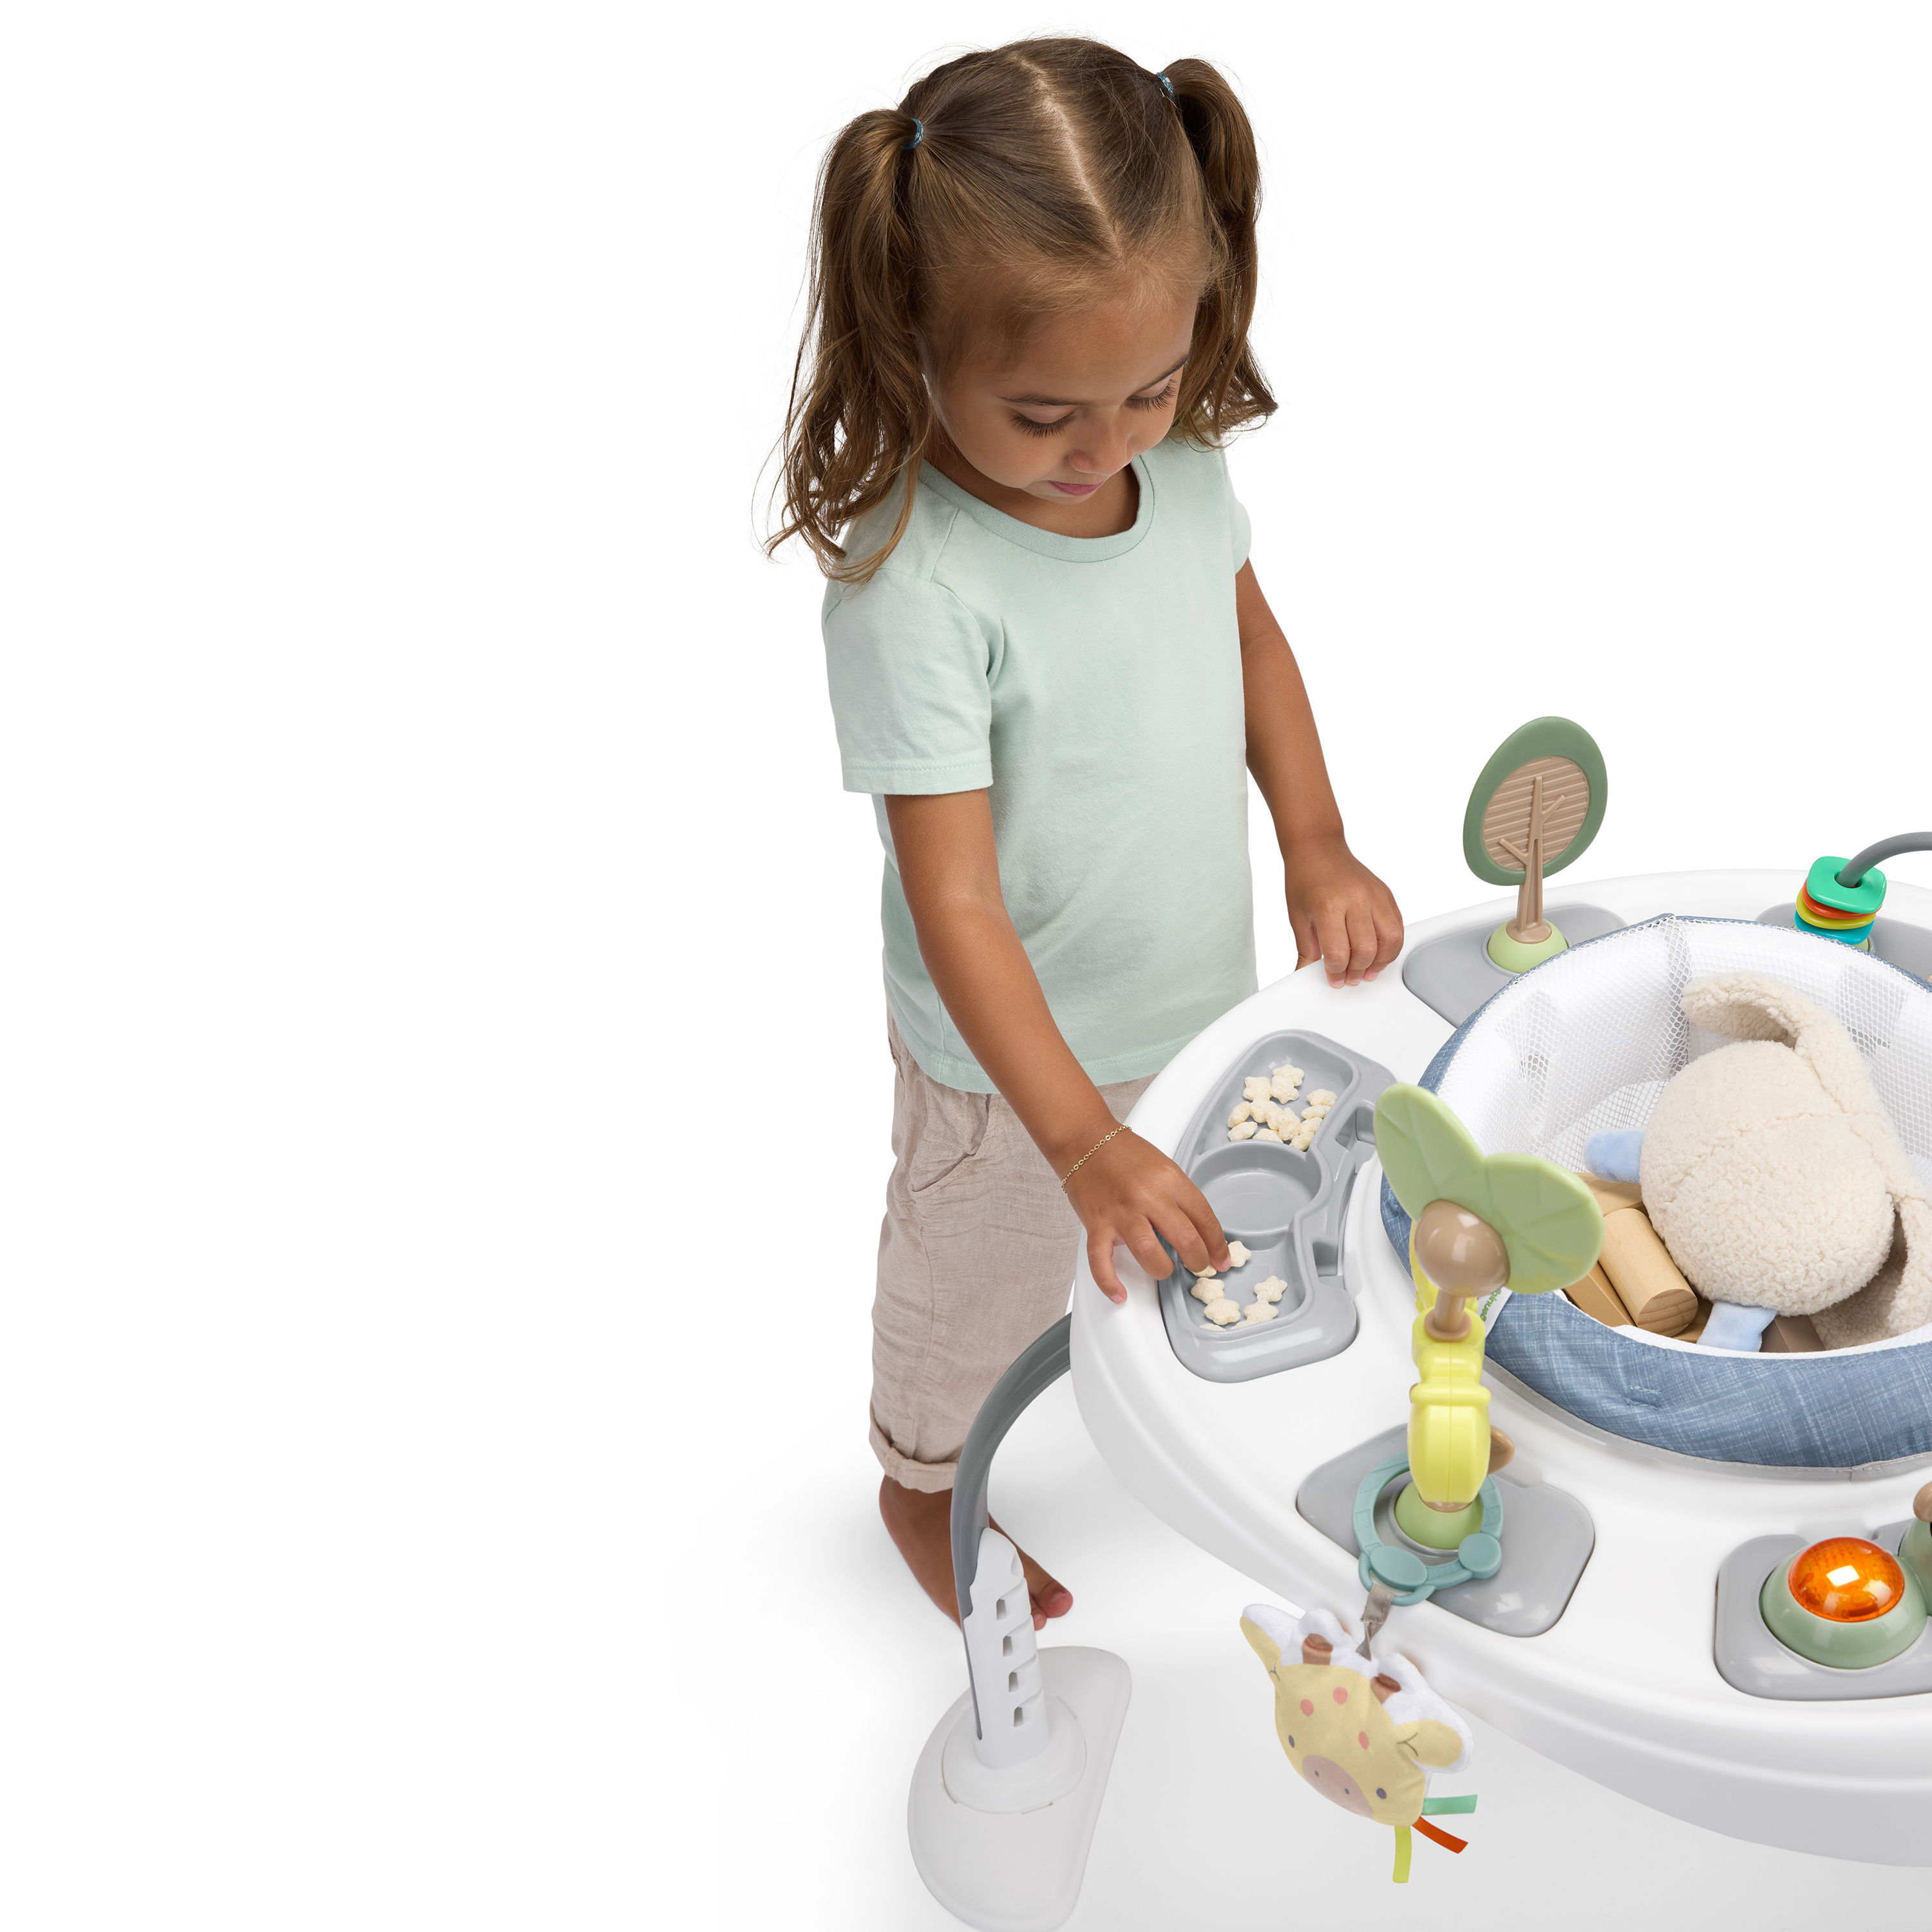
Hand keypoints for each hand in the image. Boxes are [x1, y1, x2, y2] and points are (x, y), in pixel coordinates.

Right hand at [1061, 1126, 1229, 1303]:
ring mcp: (1121, 1212)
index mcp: (1170, 1179)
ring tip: (1166, 1270)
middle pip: (1185, 1240)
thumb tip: (1199, 1231)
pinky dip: (1110, 1283)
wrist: (1083, 1138)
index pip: (1205, 1218)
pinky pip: (1101, 1262)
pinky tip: (1120, 1294)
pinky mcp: (1097, 1224)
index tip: (1221, 1259)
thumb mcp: (1164, 1167)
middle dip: (1198, 1261)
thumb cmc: (1124, 1153)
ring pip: (1150, 1254)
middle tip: (1198, 1266)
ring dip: (1164, 1270)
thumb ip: (1180, 1198)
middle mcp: (1148, 1196)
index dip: (1218, 1245)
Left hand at [1285, 834, 1403, 986]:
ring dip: (1381, 961)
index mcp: (1328, 905)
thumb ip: (1306, 950)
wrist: (1318, 848)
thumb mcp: (1297, 917)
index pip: (1338, 952)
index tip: (1333, 978)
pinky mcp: (1386, 894)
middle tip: (1350, 977)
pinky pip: (1398, 926)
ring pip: (1391, 940)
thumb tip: (1305, 975)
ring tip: (1368, 969)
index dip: (1336, 972)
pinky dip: (1391, 945)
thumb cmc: (1305, 878)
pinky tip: (1379, 952)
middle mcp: (1356, 899)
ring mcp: (1375, 895)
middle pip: (1367, 949)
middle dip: (1358, 971)